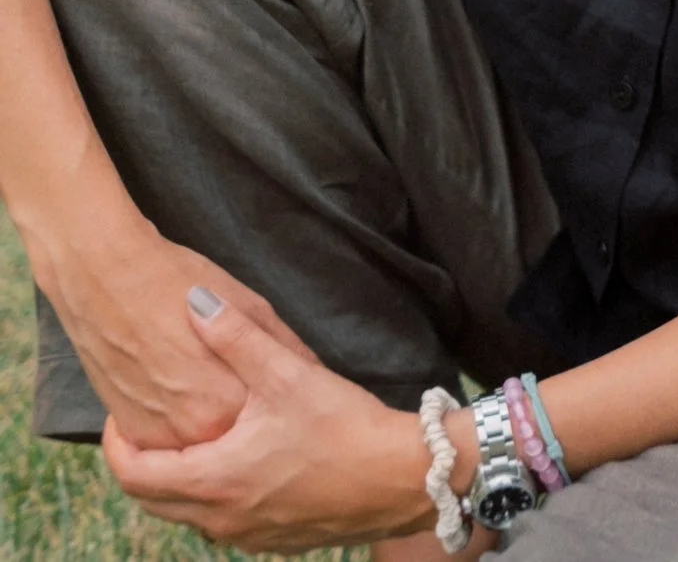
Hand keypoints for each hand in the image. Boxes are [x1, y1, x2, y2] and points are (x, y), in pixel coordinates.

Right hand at [41, 211, 315, 449]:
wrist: (109, 279)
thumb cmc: (184, 283)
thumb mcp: (252, 306)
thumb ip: (281, 346)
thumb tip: (311, 370)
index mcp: (237, 401)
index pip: (276, 410)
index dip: (280, 390)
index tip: (281, 378)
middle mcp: (199, 432)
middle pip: (241, 431)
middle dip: (251, 410)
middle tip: (233, 368)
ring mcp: (161, 440)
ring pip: (205, 441)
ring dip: (212, 418)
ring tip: (201, 372)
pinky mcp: (133, 436)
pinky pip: (169, 441)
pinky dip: (179, 422)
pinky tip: (178, 385)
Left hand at [104, 287, 440, 553]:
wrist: (400, 479)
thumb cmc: (342, 427)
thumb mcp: (287, 374)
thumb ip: (236, 337)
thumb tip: (195, 301)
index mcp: (214, 480)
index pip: (133, 475)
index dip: (114, 444)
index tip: (118, 414)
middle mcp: (220, 518)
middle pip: (151, 500)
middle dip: (139, 462)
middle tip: (144, 424)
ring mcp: (247, 535)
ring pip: (186, 513)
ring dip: (175, 480)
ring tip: (189, 437)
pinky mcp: (274, 540)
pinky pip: (220, 520)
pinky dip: (210, 494)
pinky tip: (236, 460)